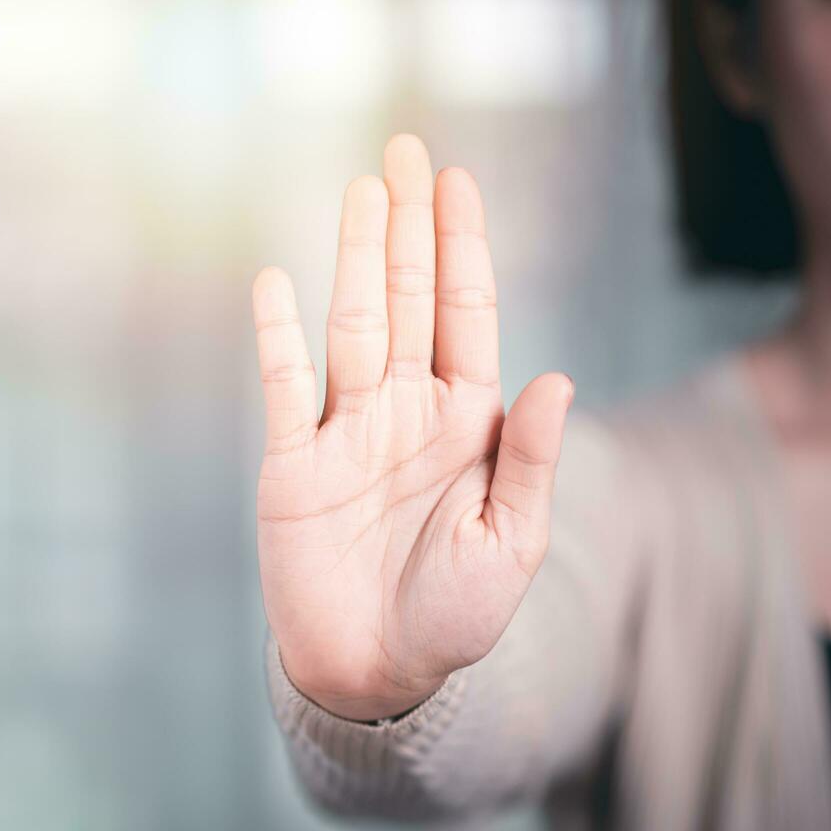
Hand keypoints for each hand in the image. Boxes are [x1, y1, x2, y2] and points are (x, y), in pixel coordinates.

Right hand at [252, 135, 574, 721]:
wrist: (375, 678)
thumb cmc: (452, 618)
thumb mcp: (511, 545)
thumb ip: (528, 461)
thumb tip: (556, 375)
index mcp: (464, 425)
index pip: (465, 315)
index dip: (462, 249)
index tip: (457, 183)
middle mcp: (405, 413)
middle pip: (405, 299)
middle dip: (408, 227)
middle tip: (406, 151)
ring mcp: (346, 433)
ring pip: (352, 325)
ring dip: (354, 259)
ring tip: (361, 191)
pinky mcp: (293, 465)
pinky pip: (283, 387)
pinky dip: (278, 336)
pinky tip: (275, 282)